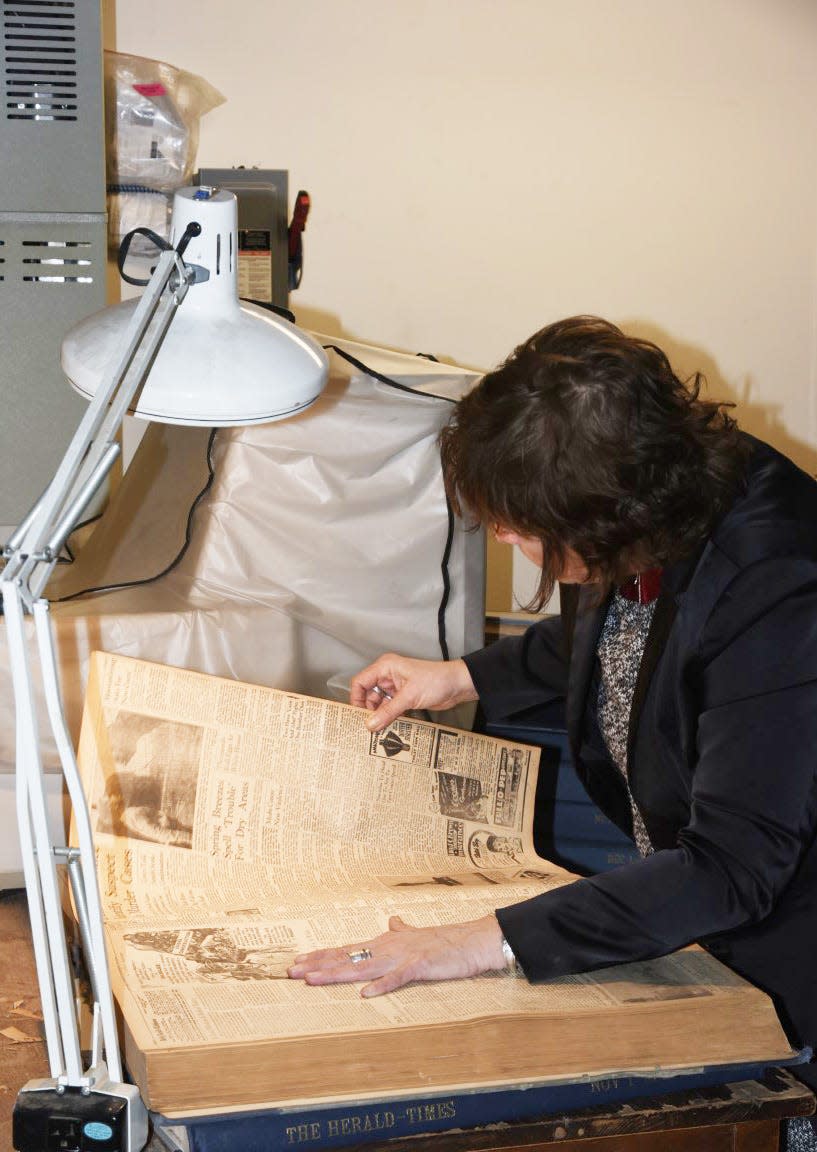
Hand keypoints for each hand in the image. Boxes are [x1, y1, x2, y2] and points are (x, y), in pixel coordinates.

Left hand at [288, 914, 506, 996]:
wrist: (472, 940)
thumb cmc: (445, 941)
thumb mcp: (417, 934)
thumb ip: (401, 929)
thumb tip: (391, 920)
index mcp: (385, 943)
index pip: (346, 949)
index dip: (321, 956)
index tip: (298, 961)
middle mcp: (387, 947)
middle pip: (346, 957)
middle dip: (317, 965)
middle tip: (290, 971)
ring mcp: (402, 956)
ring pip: (362, 966)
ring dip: (336, 974)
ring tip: (312, 980)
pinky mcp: (419, 967)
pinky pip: (397, 978)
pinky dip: (381, 986)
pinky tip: (365, 994)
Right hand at [350, 654, 477, 732]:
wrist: (457, 685)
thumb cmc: (437, 680)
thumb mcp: (409, 696)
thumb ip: (388, 711)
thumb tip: (370, 724)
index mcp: (385, 667)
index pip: (360, 682)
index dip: (356, 698)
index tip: (357, 715)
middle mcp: (388, 675)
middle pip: (368, 694)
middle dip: (367, 710)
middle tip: (367, 727)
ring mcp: (396, 687)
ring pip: (379, 703)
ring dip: (378, 716)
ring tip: (377, 731)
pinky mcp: (404, 697)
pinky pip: (389, 708)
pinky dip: (388, 717)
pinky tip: (388, 727)